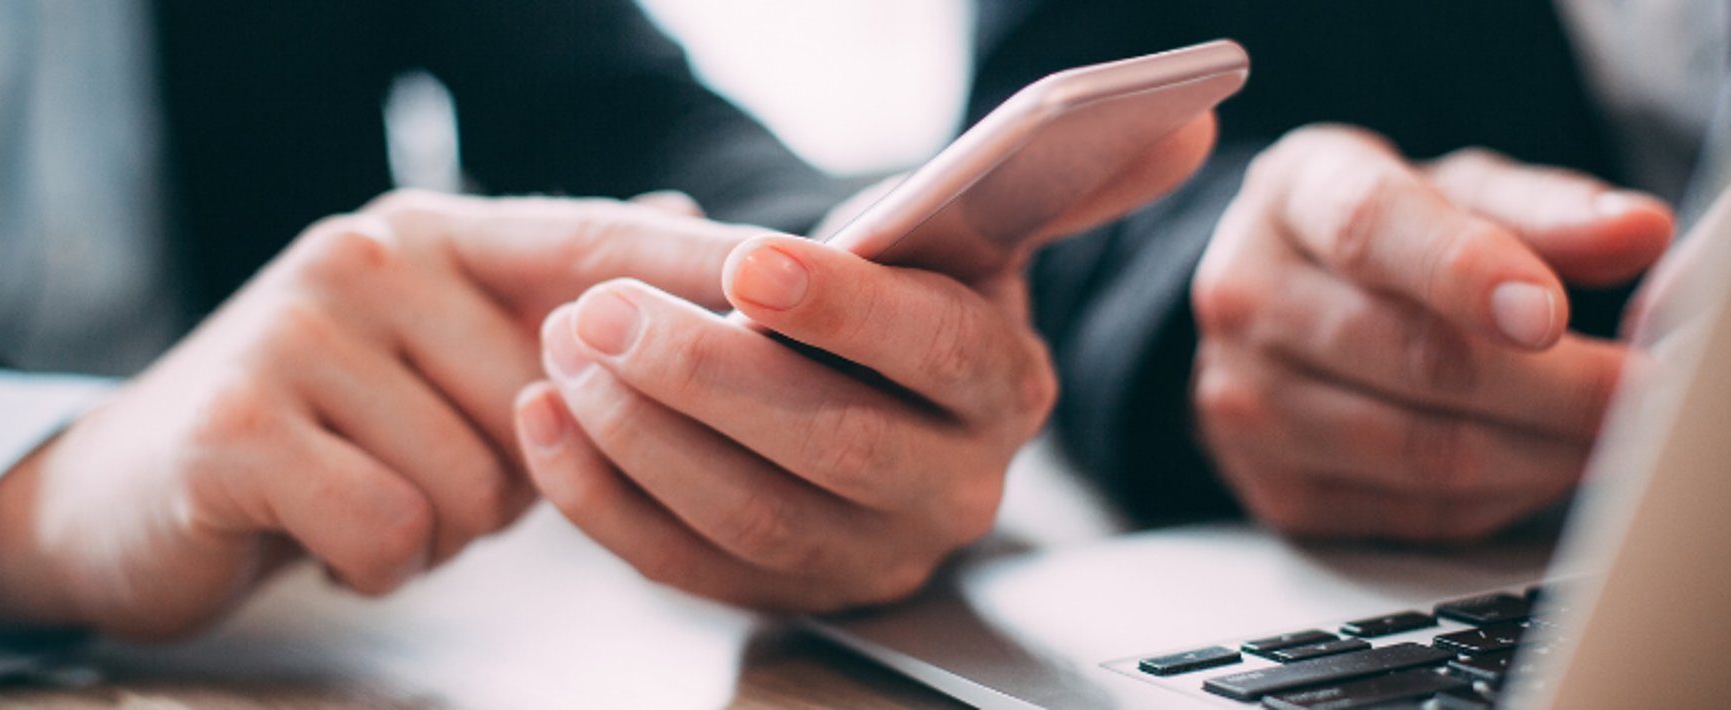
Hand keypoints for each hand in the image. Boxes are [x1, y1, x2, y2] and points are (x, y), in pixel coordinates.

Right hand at [0, 191, 766, 638]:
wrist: (134, 492)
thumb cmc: (328, 430)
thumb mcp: (445, 352)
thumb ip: (556, 299)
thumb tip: (684, 221)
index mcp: (441, 234)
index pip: (603, 245)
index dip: (711, 267)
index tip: (813, 280)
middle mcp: (375, 255)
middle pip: (556, 404)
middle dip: (518, 474)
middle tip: (426, 464)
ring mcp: (303, 329)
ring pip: (485, 479)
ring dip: (447, 525)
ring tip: (373, 490)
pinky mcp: (246, 425)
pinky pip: (401, 529)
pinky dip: (380, 560)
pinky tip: (329, 531)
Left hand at [511, 115, 1217, 611]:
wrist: (865, 390)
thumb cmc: (905, 297)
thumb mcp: (974, 232)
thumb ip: (1064, 174)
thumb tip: (1182, 115)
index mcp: (1004, 391)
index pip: (937, 355)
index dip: (844, 309)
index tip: (749, 259)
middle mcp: (952, 491)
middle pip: (833, 449)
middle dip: (708, 378)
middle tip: (606, 310)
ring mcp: (865, 557)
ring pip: (750, 517)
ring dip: (641, 435)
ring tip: (567, 348)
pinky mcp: (782, 595)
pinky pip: (684, 566)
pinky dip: (602, 498)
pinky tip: (548, 421)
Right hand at [1189, 125, 1675, 542]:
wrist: (1267, 307)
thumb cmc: (1380, 238)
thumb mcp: (1452, 189)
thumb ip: (1544, 208)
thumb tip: (1641, 230)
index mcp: (1296, 192)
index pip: (1371, 230)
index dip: (1466, 272)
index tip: (1551, 312)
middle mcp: (1248, 296)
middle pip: (1413, 356)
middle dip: (1556, 385)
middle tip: (1650, 389)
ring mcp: (1247, 402)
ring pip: (1421, 450)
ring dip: (1544, 452)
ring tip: (1617, 432)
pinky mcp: (1274, 489)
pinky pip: (1417, 511)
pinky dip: (1504, 495)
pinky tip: (1547, 462)